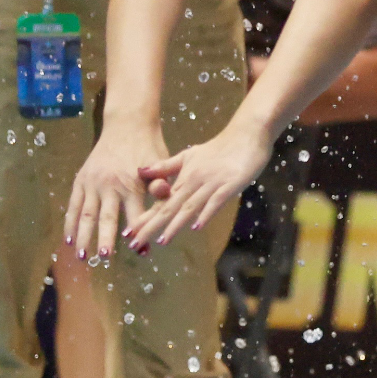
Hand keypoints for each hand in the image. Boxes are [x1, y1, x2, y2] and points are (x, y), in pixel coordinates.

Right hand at [64, 124, 167, 262]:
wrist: (128, 124)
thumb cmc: (150, 148)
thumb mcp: (161, 164)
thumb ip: (161, 183)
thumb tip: (165, 196)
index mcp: (133, 183)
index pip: (137, 215)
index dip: (140, 233)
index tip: (143, 252)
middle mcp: (111, 184)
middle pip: (107, 217)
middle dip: (105, 238)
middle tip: (104, 257)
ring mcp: (94, 182)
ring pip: (87, 214)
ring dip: (83, 236)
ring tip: (81, 256)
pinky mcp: (82, 179)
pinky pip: (74, 204)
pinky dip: (71, 222)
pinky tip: (68, 239)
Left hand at [125, 121, 273, 251]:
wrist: (246, 134)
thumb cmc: (219, 148)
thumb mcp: (189, 155)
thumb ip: (167, 166)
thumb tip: (141, 172)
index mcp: (184, 177)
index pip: (161, 202)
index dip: (145, 218)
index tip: (129, 233)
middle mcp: (194, 182)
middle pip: (170, 207)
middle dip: (151, 227)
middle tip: (135, 243)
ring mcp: (211, 183)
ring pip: (189, 206)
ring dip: (175, 225)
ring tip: (161, 241)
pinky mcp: (230, 185)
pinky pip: (215, 201)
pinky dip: (205, 214)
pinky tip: (196, 227)